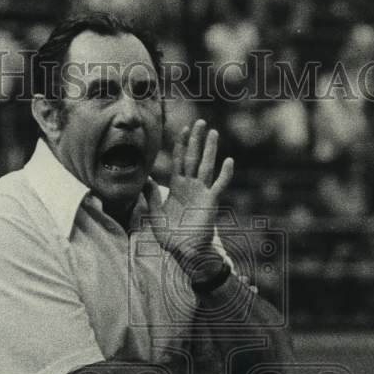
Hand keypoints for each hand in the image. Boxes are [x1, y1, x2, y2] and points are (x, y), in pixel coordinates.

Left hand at [145, 119, 233, 267]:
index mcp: (177, 187)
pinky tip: (229, 160)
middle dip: (196, 140)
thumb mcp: (155, 215)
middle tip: (200, 122)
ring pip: (206, 166)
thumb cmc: (170, 236)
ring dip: (210, 150)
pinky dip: (225, 173)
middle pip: (193, 158)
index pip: (179, 161)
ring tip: (213, 133)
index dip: (181, 145)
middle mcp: (190, 186)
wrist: (185, 252)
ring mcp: (202, 192)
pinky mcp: (211, 201)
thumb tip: (144, 179)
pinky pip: (219, 185)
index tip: (183, 129)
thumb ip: (151, 196)